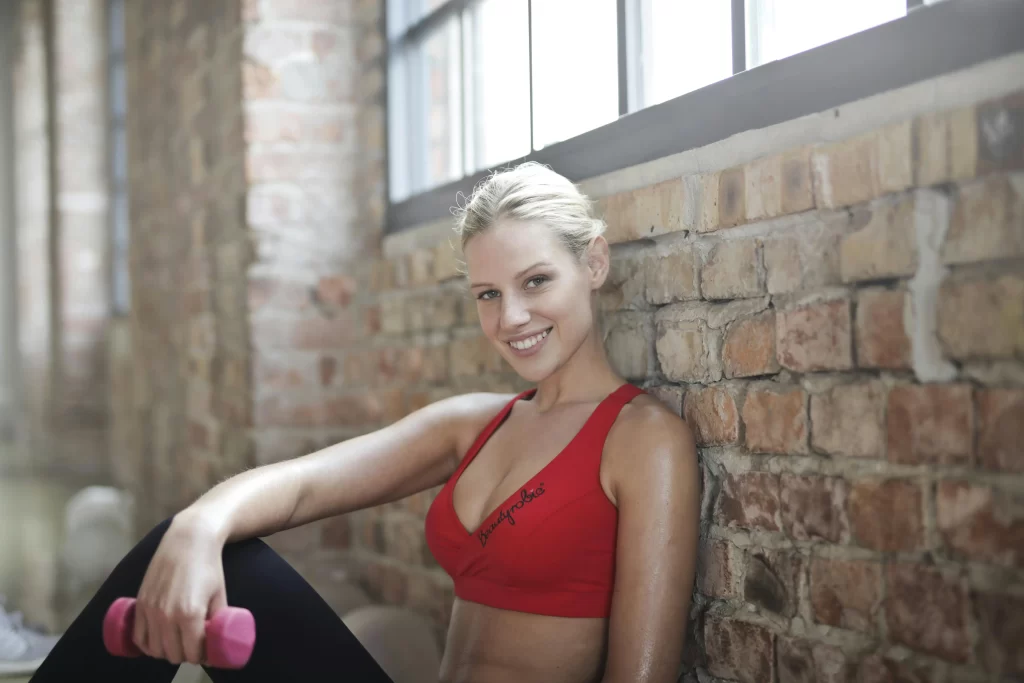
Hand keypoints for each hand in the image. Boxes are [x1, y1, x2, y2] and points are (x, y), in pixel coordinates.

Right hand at [131, 514, 227, 665]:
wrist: (188, 540)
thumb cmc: (208, 566)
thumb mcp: (219, 594)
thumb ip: (217, 620)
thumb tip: (216, 641)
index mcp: (190, 614)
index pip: (193, 652)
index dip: (201, 656)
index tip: (206, 652)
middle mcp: (167, 615)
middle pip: (173, 654)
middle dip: (185, 655)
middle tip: (193, 648)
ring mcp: (151, 610)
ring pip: (154, 649)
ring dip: (166, 652)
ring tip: (177, 644)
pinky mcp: (140, 603)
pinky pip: (138, 637)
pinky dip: (148, 645)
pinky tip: (158, 642)